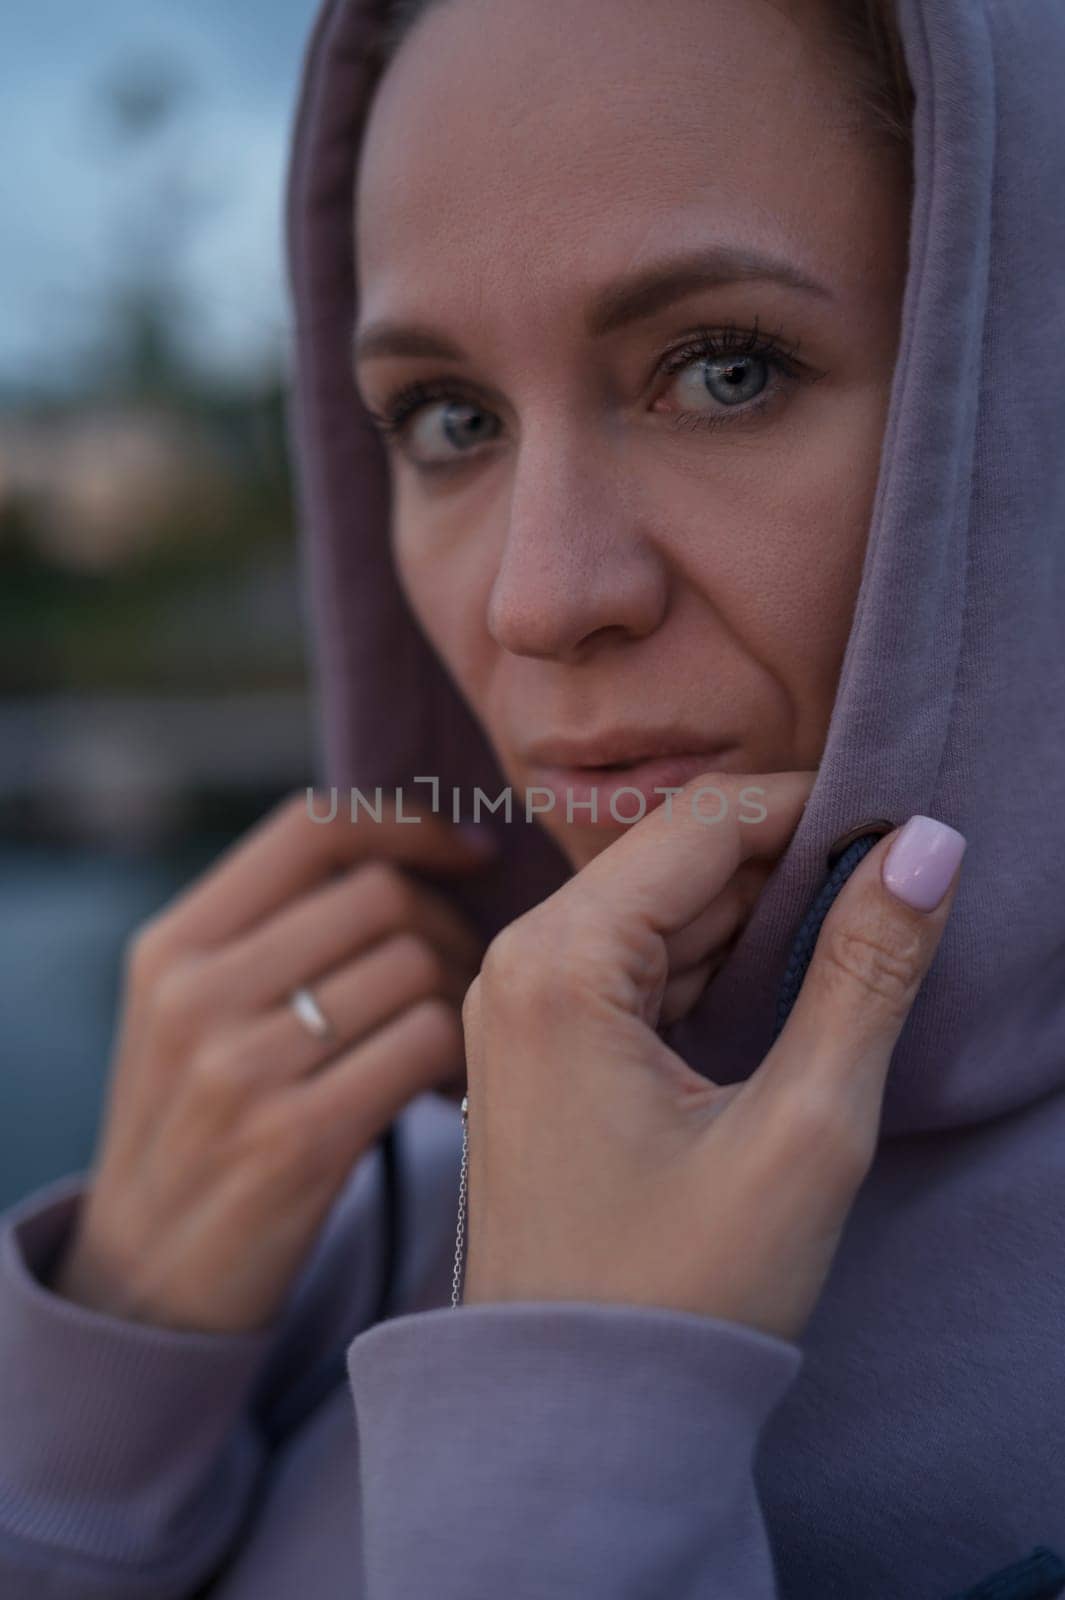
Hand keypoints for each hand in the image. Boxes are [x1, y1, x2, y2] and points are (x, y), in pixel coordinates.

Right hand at [48, 790, 495, 1332]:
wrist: (149, 1282)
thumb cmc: (199, 1125)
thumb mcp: (191, 1013)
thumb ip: (272, 930)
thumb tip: (409, 852)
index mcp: (172, 946)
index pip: (311, 827)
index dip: (407, 823)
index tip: (467, 851)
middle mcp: (195, 995)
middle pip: (381, 894)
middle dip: (452, 923)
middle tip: (470, 969)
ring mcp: (239, 1069)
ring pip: (414, 966)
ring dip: (465, 994)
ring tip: (461, 1032)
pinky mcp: (294, 1140)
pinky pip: (425, 1043)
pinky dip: (461, 1057)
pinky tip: (451, 1085)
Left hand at [460, 772, 963, 1343]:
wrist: (575, 1419)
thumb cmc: (678, 1294)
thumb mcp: (803, 1129)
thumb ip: (866, 973)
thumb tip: (925, 848)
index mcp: (559, 964)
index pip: (704, 822)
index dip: (813, 808)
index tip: (902, 829)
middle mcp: (518, 965)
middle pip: (677, 860)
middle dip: (789, 867)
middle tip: (890, 902)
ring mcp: (520, 1009)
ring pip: (659, 913)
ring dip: (755, 921)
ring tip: (848, 954)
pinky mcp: (539, 1051)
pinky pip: (635, 970)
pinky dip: (711, 971)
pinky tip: (778, 1001)